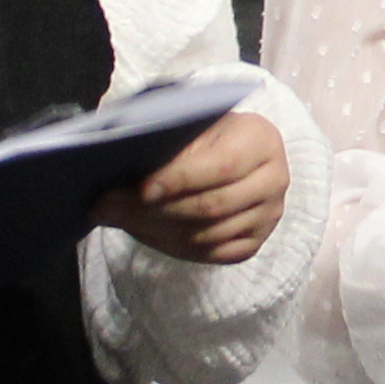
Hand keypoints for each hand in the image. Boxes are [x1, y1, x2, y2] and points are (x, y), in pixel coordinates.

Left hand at [108, 108, 290, 266]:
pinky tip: (146, 232)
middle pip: (214, 205)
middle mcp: (274, 179)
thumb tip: (117, 185)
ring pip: (209, 234)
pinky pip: (212, 254)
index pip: (223, 166)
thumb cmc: (206, 136)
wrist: (232, 155)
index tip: (142, 189)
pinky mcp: (255, 241)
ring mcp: (269, 214)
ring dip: (158, 230)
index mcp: (261, 140)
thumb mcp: (191, 129)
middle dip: (158, 210)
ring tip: (119, 218)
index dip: (181, 179)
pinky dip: (174, 246)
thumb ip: (164, 151)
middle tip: (110, 207)